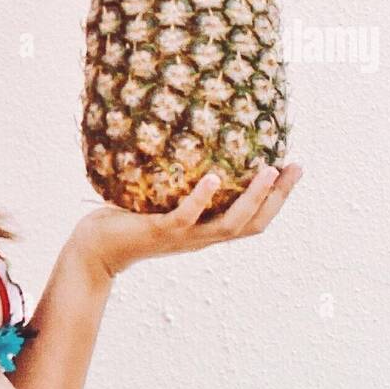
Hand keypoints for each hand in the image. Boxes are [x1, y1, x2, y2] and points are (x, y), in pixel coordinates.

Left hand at [75, 163, 303, 281]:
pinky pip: (186, 217)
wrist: (94, 250)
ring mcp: (182, 238)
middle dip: (278, 197)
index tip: (294, 170)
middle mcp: (200, 238)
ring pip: (229, 224)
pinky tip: (212, 178)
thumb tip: (188, 138)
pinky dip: (201, 199)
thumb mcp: (159, 198)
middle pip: (252, 224)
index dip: (277, 199)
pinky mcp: (159, 233)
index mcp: (205, 231)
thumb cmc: (125, 220)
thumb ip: (177, 179)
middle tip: (295, 167)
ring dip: (253, 198)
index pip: (253, 220)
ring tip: (269, 171)